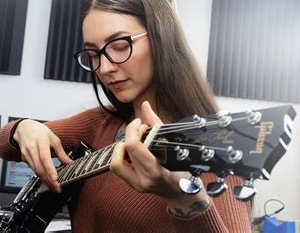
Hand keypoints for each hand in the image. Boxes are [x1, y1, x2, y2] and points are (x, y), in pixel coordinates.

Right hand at [13, 119, 71, 191]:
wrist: (23, 128)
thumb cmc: (39, 132)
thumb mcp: (53, 138)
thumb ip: (61, 152)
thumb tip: (69, 162)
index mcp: (41, 141)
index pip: (44, 157)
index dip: (50, 169)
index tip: (55, 179)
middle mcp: (32, 149)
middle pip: (39, 168)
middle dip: (49, 180)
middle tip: (57, 188)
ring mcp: (26, 154)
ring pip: (35, 171)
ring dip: (45, 181)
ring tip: (53, 187)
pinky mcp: (24, 159)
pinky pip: (33, 170)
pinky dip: (40, 176)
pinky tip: (46, 180)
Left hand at [110, 101, 209, 217]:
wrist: (184, 194)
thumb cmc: (184, 169)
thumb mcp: (175, 146)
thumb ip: (156, 124)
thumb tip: (144, 105)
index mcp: (156, 172)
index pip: (133, 146)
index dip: (133, 129)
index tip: (141, 122)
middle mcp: (144, 181)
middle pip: (123, 150)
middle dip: (129, 134)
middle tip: (140, 129)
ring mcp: (136, 185)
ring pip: (115, 161)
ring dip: (122, 146)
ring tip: (135, 140)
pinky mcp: (132, 184)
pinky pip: (118, 167)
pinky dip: (122, 154)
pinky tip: (134, 149)